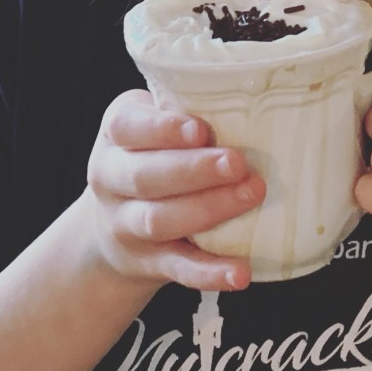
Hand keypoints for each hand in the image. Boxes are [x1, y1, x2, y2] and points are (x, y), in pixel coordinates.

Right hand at [84, 89, 265, 292]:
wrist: (112, 223)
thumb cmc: (153, 154)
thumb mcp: (154, 124)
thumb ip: (188, 110)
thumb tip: (260, 98)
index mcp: (116, 134)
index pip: (128, 127)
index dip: (162, 129)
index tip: (199, 129)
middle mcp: (111, 178)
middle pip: (145, 176)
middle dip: (194, 170)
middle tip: (238, 163)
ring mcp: (125, 224)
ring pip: (159, 220)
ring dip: (208, 210)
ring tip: (251, 196)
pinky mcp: (147, 261)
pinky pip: (178, 268)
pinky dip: (209, 272)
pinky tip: (240, 272)